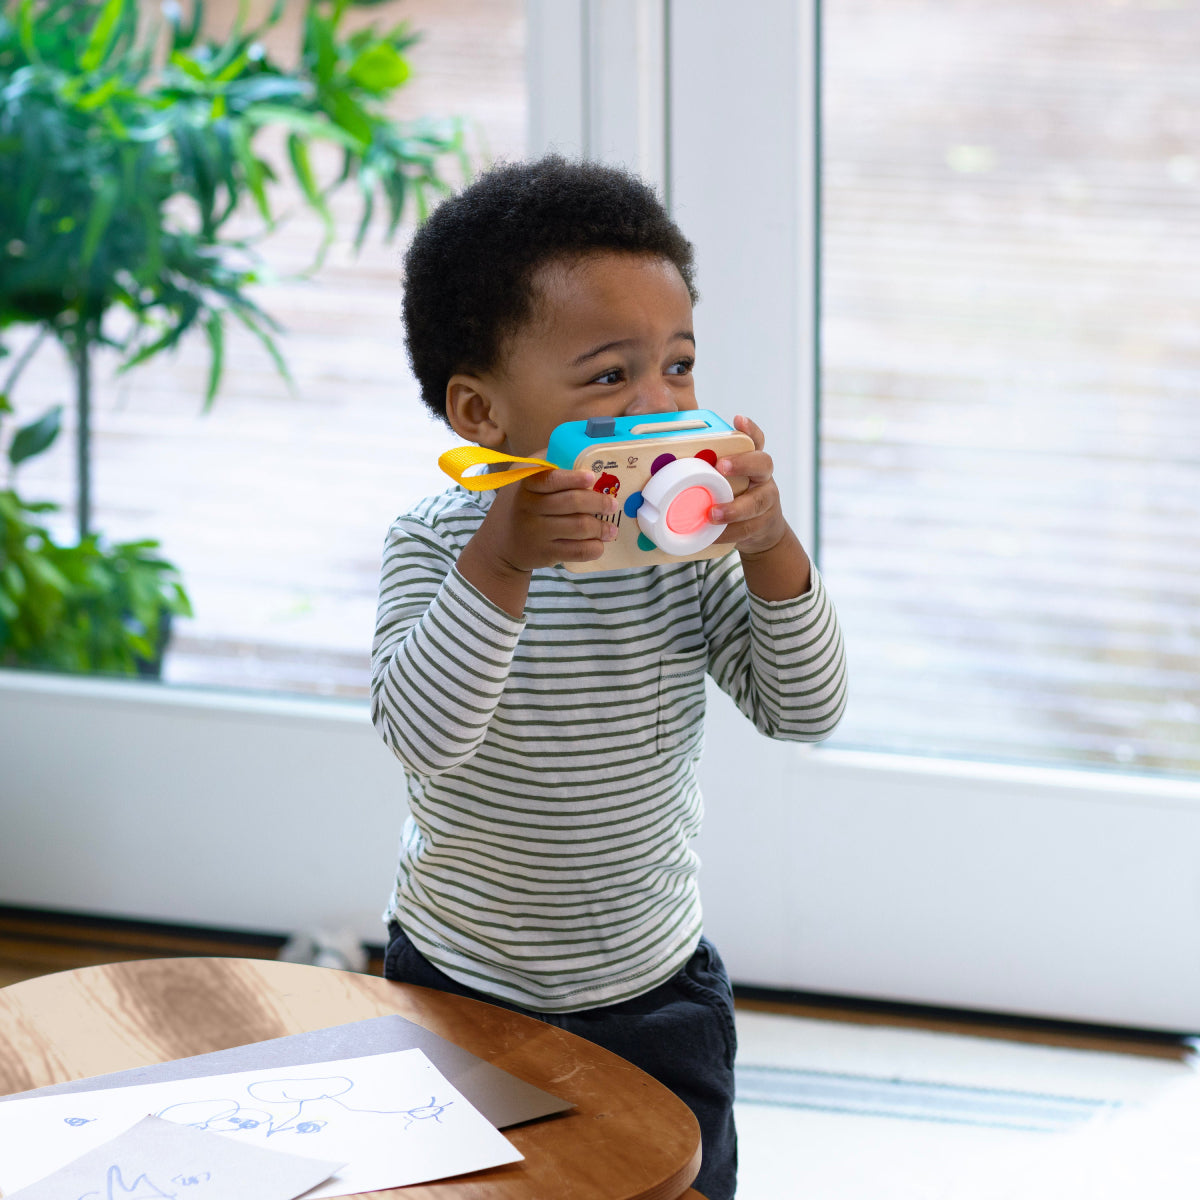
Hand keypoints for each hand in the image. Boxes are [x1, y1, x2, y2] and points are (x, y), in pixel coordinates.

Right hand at [458, 464, 618, 614]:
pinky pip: (575, 551)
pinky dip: (592, 548)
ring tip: (610, 529)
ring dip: (600, 528)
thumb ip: (545, 462)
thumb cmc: (520, 504)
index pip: (550, 479)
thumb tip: (578, 446)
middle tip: (612, 504)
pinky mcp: (543, 553)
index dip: (573, 478)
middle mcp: (528, 507)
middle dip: (598, 503)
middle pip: (571, 503)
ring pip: (578, 527)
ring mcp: (535, 532)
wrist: (499, 545)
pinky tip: (599, 545)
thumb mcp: (522, 478)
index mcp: (526, 483)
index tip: (592, 477)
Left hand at [710, 414, 811, 599]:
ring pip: (758, 501)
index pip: (755, 439)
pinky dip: (730, 532)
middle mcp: (763, 477)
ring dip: (734, 508)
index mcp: (752, 462)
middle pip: (763, 463)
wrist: (762, 530)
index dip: (749, 429)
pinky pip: (749, 528)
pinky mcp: (765, 523)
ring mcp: (767, 500)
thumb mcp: (726, 480)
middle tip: (721, 466)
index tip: (737, 420)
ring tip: (712, 513)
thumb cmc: (735, 498)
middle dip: (742, 463)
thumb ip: (708, 467)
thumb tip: (666, 460)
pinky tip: (715, 534)